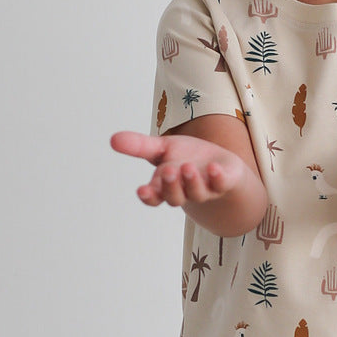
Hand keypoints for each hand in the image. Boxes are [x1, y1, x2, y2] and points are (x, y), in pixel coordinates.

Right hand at [110, 130, 249, 208]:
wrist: (219, 163)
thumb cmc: (186, 157)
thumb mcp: (161, 148)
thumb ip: (140, 146)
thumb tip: (112, 139)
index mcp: (165, 185)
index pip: (154, 196)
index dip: (148, 196)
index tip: (142, 190)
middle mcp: (184, 191)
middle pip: (175, 197)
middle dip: (171, 185)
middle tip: (169, 171)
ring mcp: (205, 189)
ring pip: (197, 193)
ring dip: (191, 182)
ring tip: (187, 168)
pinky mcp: (224, 183)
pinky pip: (222, 184)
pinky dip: (218, 177)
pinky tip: (214, 168)